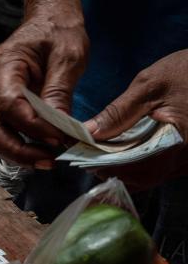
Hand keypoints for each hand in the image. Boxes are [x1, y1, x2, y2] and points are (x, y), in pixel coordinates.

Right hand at [0, 0, 88, 168]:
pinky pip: (3, 134)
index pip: (9, 105)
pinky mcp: (2, 109)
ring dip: (16, 154)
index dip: (32, 126)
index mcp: (4, 66)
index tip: (58, 138)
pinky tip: (41, 152)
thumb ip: (59, 92)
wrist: (49, 21)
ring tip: (46, 161)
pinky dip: (19, 148)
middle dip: (17, 151)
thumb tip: (58, 130)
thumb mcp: (68, 55)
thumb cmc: (57, 32)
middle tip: (48, 161)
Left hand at [85, 50, 187, 189]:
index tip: (85, 159)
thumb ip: (119, 111)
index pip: (136, 170)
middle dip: (112, 170)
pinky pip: (161, 169)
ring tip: (101, 154)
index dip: (107, 167)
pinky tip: (123, 151)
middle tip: (89, 158)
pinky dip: (139, 164)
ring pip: (151, 177)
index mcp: (181, 144)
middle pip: (143, 179)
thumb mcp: (152, 84)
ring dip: (124, 169)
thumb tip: (90, 132)